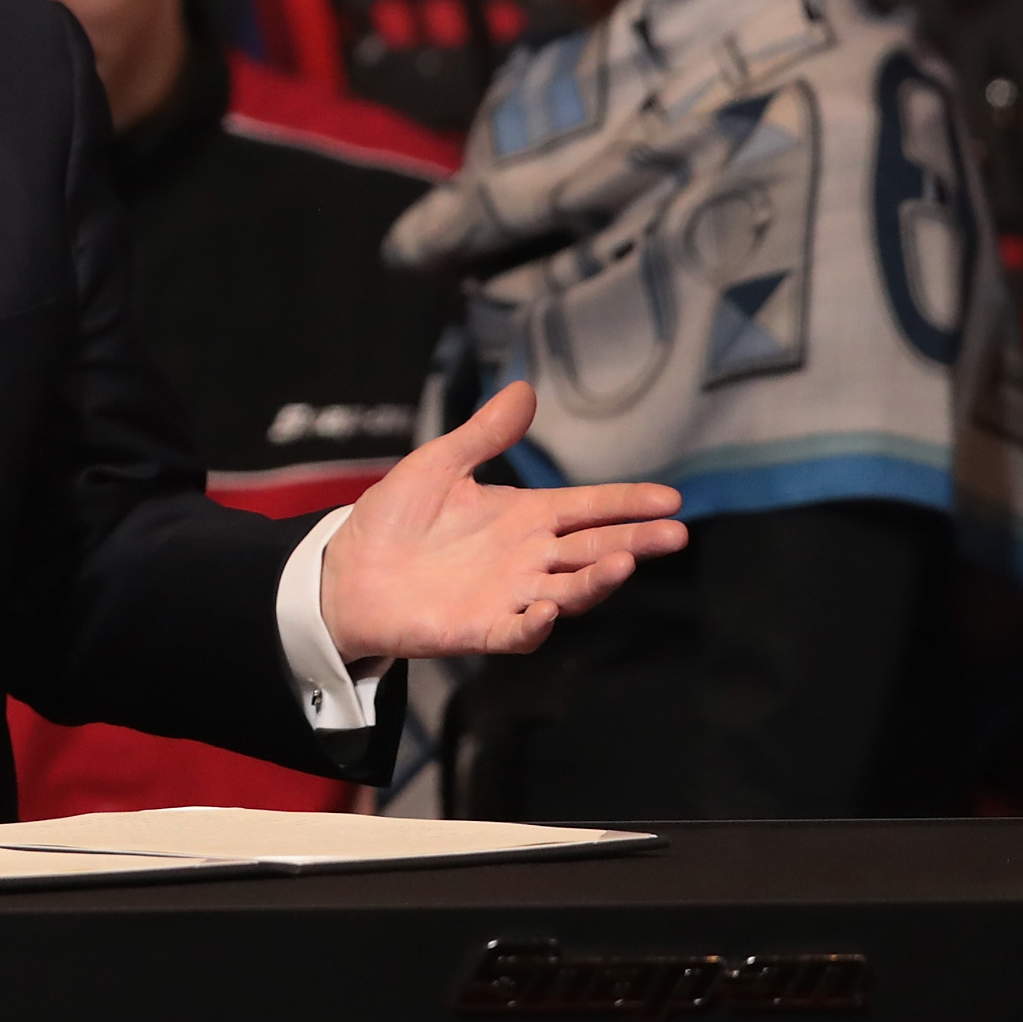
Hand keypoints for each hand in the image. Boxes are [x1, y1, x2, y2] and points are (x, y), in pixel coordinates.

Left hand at [320, 381, 685, 661]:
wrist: (348, 571)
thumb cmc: (395, 518)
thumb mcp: (440, 464)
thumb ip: (484, 434)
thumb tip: (524, 389)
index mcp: (524, 517)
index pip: (587, 509)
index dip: (628, 505)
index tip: (670, 500)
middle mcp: (527, 558)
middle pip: (592, 550)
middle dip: (635, 542)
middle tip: (674, 534)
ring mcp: (509, 596)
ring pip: (567, 591)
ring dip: (595, 581)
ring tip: (623, 564)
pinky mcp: (480, 628)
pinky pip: (516, 632)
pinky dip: (534, 626)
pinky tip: (548, 611)